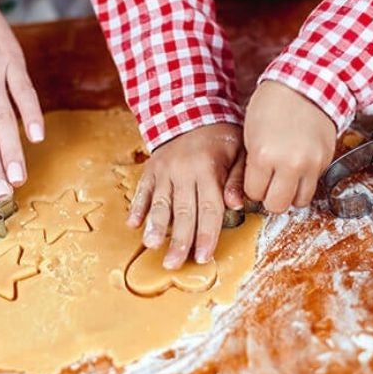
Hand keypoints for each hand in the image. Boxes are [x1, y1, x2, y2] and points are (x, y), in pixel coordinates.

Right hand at [128, 124, 244, 269]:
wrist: (191, 109)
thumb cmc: (221, 136)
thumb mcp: (239, 152)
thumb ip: (237, 180)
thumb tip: (235, 205)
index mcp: (208, 169)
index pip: (209, 209)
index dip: (206, 235)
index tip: (203, 257)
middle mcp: (183, 171)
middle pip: (182, 211)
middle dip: (179, 240)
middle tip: (174, 264)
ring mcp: (164, 170)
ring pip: (160, 203)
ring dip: (155, 226)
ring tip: (150, 245)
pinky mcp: (151, 169)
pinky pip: (143, 190)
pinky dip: (137, 207)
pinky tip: (133, 224)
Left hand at [243, 81, 337, 212]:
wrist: (306, 84)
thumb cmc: (273, 104)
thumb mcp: (250, 133)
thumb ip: (251, 164)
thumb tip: (252, 190)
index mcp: (263, 155)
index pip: (254, 194)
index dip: (253, 188)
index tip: (255, 179)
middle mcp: (289, 163)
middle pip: (276, 205)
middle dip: (270, 198)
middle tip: (269, 185)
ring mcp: (311, 163)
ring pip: (299, 202)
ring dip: (290, 194)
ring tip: (285, 179)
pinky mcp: (325, 161)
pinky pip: (314, 186)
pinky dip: (304, 182)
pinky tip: (298, 168)